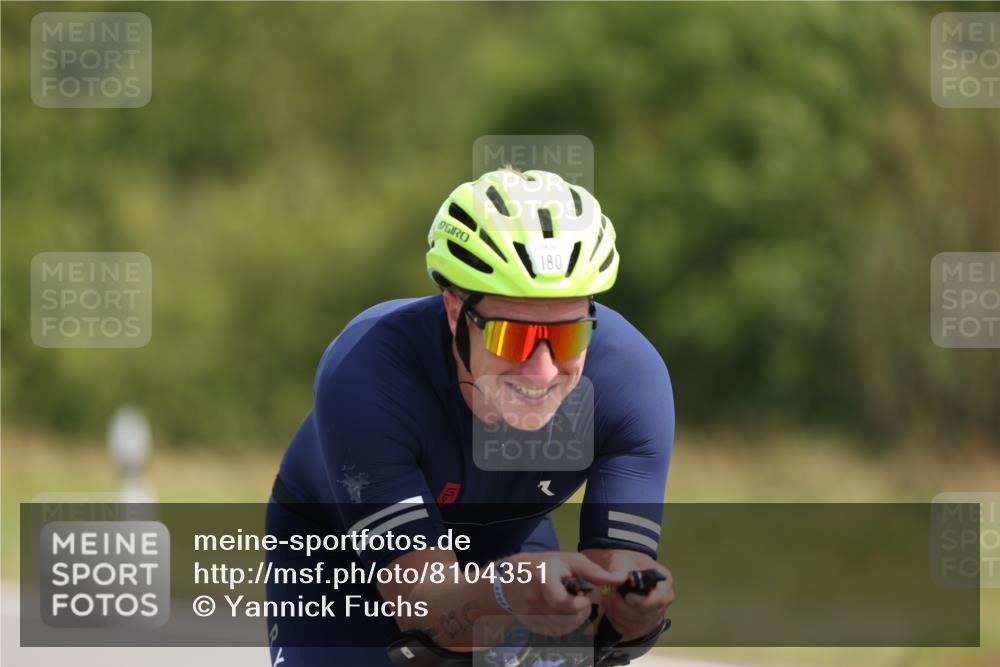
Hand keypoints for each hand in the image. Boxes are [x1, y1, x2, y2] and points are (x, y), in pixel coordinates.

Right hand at [503, 552, 625, 636]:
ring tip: (571, 604)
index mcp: (543, 577)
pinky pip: (555, 632)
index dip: (577, 605)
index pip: (561, 601)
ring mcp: (530, 614)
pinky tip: (561, 612)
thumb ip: (594, 572)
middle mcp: (533, 598)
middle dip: (580, 612)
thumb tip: (621, 579)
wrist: (511, 577)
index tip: (584, 598)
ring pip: (562, 628)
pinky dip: (564, 625)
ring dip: (573, 619)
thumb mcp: (568, 560)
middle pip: (565, 618)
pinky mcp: (531, 626)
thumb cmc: (545, 565)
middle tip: (580, 600)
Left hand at [582, 549, 673, 641]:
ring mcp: (653, 617)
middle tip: (609, 593)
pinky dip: (615, 620)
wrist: (622, 570)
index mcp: (664, 584)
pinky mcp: (642, 627)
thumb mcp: (623, 560)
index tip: (627, 596)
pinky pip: (627, 631)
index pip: (660, 600)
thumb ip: (620, 570)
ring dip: (616, 613)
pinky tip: (611, 607)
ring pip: (634, 626)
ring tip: (608, 597)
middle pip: (644, 616)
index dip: (642, 602)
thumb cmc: (627, 563)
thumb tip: (617, 579)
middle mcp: (662, 603)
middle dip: (621, 607)